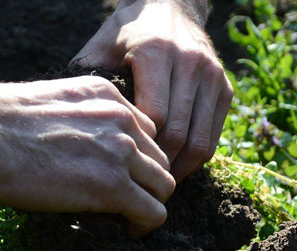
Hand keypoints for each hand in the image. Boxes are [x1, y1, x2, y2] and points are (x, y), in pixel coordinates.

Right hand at [0, 76, 174, 236]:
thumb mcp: (49, 104)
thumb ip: (78, 120)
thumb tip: (79, 151)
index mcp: (107, 95)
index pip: (146, 130)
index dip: (137, 156)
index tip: (121, 174)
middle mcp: (122, 118)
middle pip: (160, 157)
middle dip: (147, 181)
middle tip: (127, 200)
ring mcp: (121, 151)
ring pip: (164, 186)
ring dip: (148, 204)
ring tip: (127, 218)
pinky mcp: (113, 186)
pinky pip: (153, 212)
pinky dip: (144, 226)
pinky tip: (126, 231)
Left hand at [71, 0, 232, 180]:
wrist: (171, 5)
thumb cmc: (128, 32)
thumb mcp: (102, 46)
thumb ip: (88, 77)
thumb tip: (70, 120)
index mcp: (157, 53)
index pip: (155, 118)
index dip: (140, 148)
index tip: (122, 166)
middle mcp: (191, 63)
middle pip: (179, 134)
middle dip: (159, 166)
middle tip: (138, 186)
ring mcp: (212, 76)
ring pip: (200, 141)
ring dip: (180, 169)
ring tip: (158, 182)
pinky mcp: (225, 88)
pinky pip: (213, 136)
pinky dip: (196, 157)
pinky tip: (175, 166)